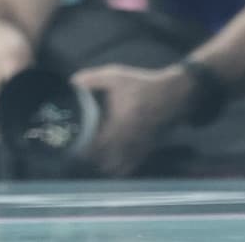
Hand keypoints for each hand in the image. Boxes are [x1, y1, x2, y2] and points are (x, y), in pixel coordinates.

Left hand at [70, 63, 191, 176]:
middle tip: (81, 157)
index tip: (75, 148)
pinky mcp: (147, 147)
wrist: (172, 93)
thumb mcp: (116, 76)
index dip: (86, 150)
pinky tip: (113, 166)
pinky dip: (122, 167)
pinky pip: (133, 165)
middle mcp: (130, 139)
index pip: (99, 145)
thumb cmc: (142, 84)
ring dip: (107, 166)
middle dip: (94, 161)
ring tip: (94, 161)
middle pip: (108, 160)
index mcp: (120, 122)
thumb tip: (72, 82)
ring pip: (121, 166)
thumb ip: (92, 79)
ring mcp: (140, 146)